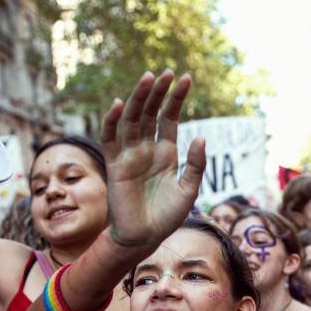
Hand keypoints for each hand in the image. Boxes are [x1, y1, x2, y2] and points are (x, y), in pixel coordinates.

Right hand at [100, 70, 205, 248]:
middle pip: (150, 113)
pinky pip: (111, 138)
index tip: (186, 78)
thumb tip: (200, 137)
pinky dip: (113, 121)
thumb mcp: (188, 190)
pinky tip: (120, 103)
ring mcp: (130, 155)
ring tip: (148, 78)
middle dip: (158, 93)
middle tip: (166, 72)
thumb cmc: (167, 217)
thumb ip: (195, 165)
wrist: (145, 237)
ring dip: (138, 98)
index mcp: (166, 153)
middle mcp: (147, 149)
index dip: (176, 99)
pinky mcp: (115, 165)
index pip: (169, 118)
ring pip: (132, 120)